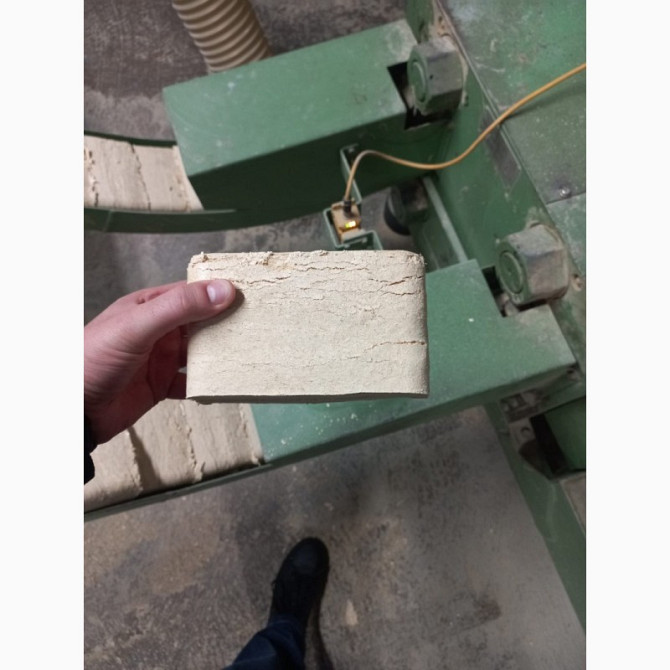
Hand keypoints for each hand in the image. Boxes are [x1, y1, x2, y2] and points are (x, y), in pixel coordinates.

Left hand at [84, 279, 235, 443]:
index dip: (219, 292)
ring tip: (248, 354)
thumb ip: (179, 308)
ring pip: (200, 353)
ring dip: (220, 355)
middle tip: (258, 326)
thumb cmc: (94, 358)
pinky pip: (192, 382)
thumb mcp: (138, 326)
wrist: (73, 411)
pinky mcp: (160, 386)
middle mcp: (158, 330)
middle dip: (226, 324)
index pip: (191, 293)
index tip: (251, 295)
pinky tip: (223, 384)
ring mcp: (160, 358)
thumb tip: (223, 290)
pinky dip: (207, 384)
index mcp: (149, 306)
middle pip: (200, 323)